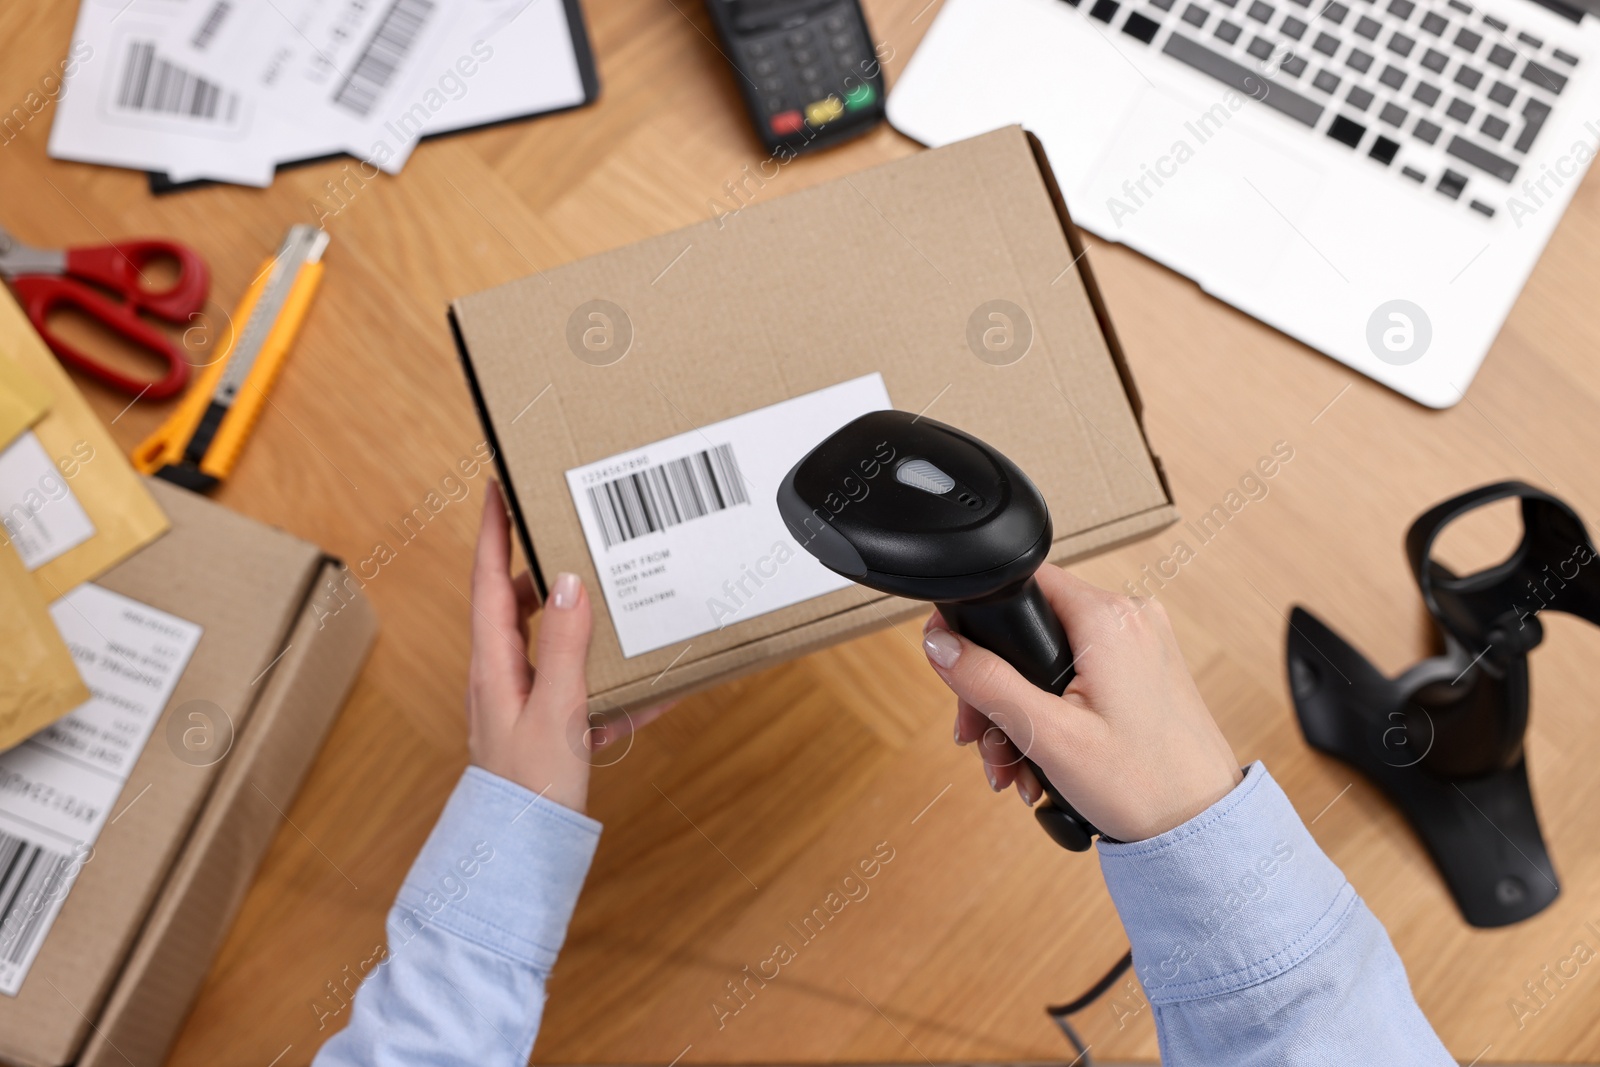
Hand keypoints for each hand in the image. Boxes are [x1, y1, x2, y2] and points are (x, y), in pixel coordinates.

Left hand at [466, 483, 668, 812]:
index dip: (491, 531)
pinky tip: (646, 690)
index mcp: (493, 666)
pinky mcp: (545, 729)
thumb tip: (570, 582)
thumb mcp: (555, 712)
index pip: (487, 581)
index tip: (495, 484)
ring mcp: (521, 704)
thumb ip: (565, 647)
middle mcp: (501, 678)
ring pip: (546, 643)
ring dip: (573, 617)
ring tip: (606, 593)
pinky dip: (605, 682)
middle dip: (535, 564)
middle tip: (560, 529)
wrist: (521, 857)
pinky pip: (575, 688)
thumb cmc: (530, 791)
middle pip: (512, 605)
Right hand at [921, 565, 1241, 842]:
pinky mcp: (1145, 670)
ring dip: (1021, 713)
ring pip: (1051, 658)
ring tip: (1015, 767)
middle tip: (981, 740)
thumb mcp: (1048, 735)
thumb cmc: (1145, 787)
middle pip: (1030, 629)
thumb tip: (939, 642)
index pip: (1020, 583)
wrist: (1202, 829)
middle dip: (995, 691)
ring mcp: (1141, 643)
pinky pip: (1080, 675)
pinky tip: (1043, 759)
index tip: (955, 664)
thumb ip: (987, 682)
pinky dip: (1054, 712)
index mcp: (1108, 619)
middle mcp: (1130, 618)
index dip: (975, 621)